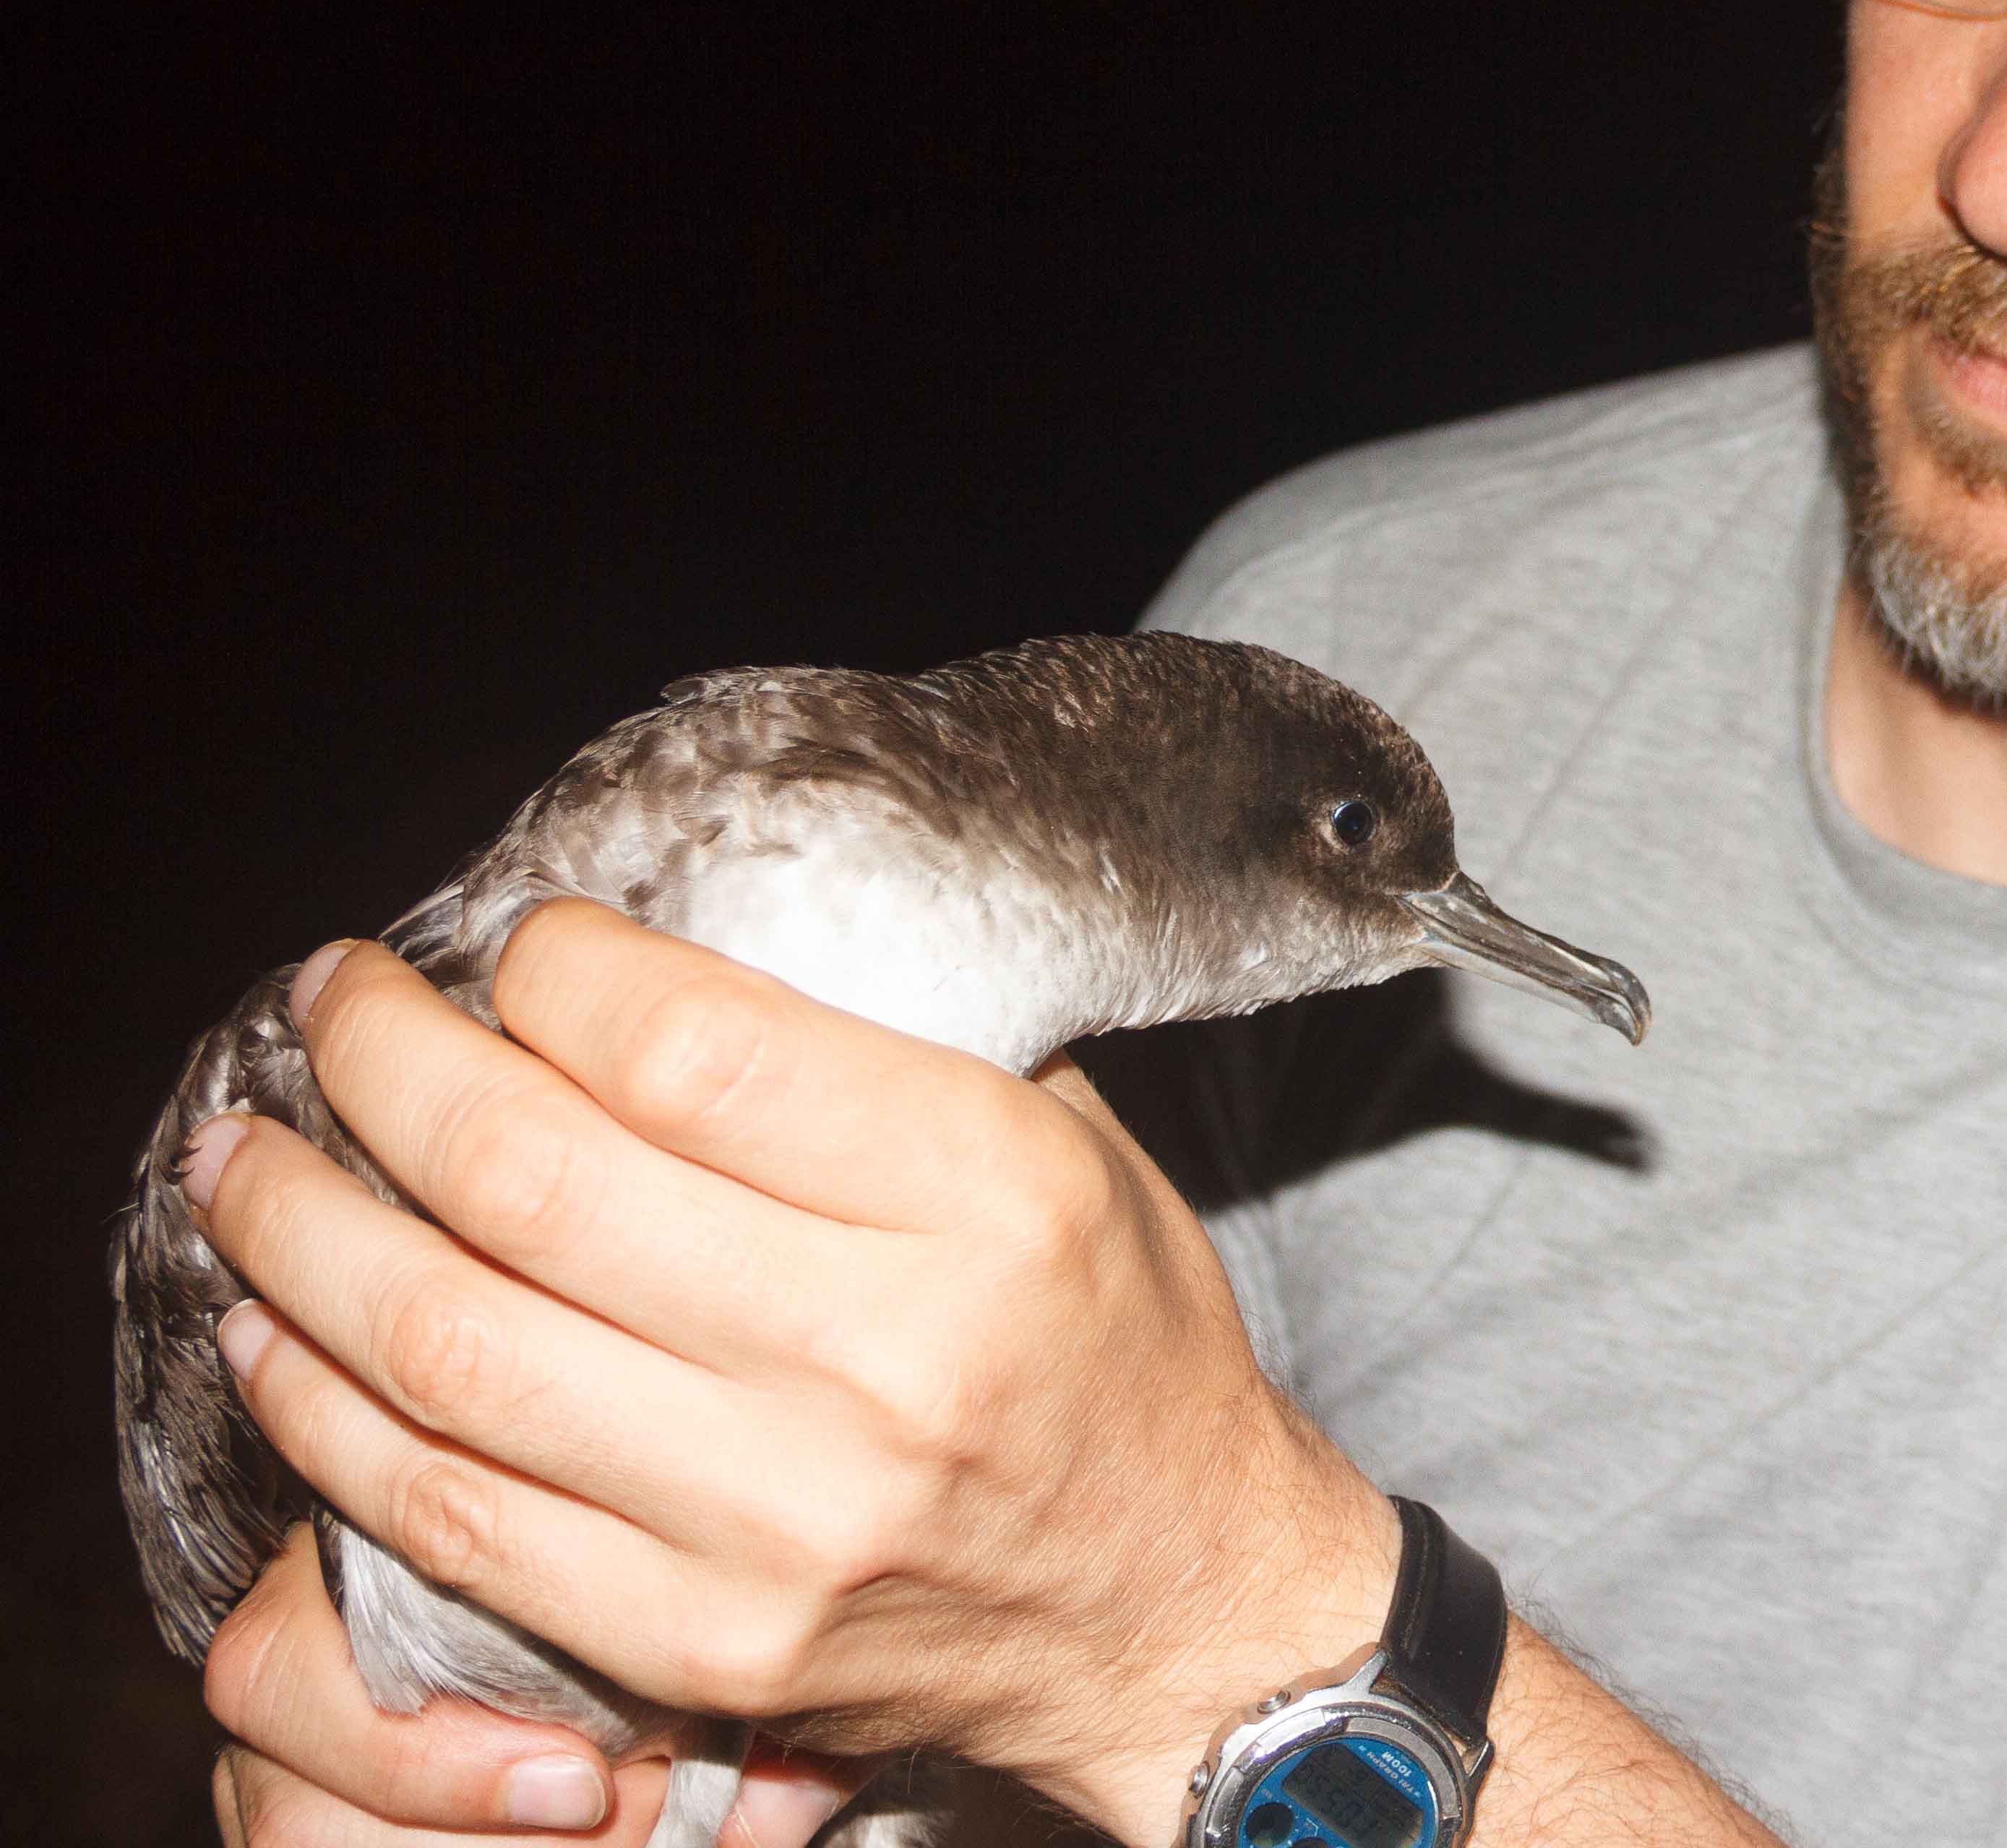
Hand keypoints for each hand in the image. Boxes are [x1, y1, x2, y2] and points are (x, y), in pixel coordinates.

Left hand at [185, 902, 1399, 1841]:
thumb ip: (878, 1054)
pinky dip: (327, 1414)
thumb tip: (655, 962)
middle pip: (536, 1185)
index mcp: (987, 1199)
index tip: (520, 949)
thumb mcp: (1070, 1144)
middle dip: (388, 1068)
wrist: (1179, 1603)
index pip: (690, 1052)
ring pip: (450, 1349)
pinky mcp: (698, 1641)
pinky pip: (450, 1516)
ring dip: (304, 1233)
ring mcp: (774, 1523)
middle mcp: (877, 1362)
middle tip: (332, 1006)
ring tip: (242, 1155)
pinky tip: (275, 1328)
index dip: (556, 976)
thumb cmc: (1120, 1340)